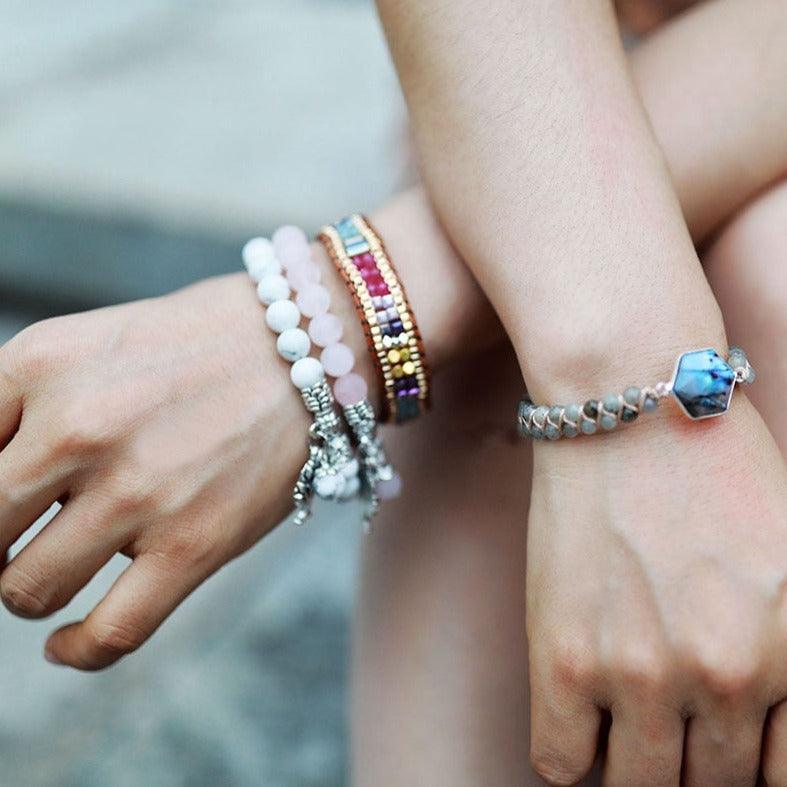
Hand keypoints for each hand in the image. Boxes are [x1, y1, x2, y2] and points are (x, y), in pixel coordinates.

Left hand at [0, 274, 306, 669]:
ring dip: (27, 591)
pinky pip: (109, 634)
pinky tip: (66, 644)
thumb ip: (6, 408)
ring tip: (53, 567)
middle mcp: (80, 428)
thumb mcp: (77, 345)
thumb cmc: (184, 350)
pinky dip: (75, 652)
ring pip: (26, 592)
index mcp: (38, 367)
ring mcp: (139, 490)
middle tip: (15, 539)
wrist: (298, 351)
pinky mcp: (195, 543)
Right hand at [526, 400, 786, 784]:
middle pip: (711, 785)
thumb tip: (756, 713)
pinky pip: (557, 762)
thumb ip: (784, 652)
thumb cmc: (712, 467)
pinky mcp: (564, 658)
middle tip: (669, 723)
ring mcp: (641, 674)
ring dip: (632, 762)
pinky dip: (566, 753)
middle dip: (692, 763)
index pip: (779, 779)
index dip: (748, 765)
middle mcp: (727, 677)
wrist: (628, 405)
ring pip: (639, 785)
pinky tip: (575, 715)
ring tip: (623, 716)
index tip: (717, 748)